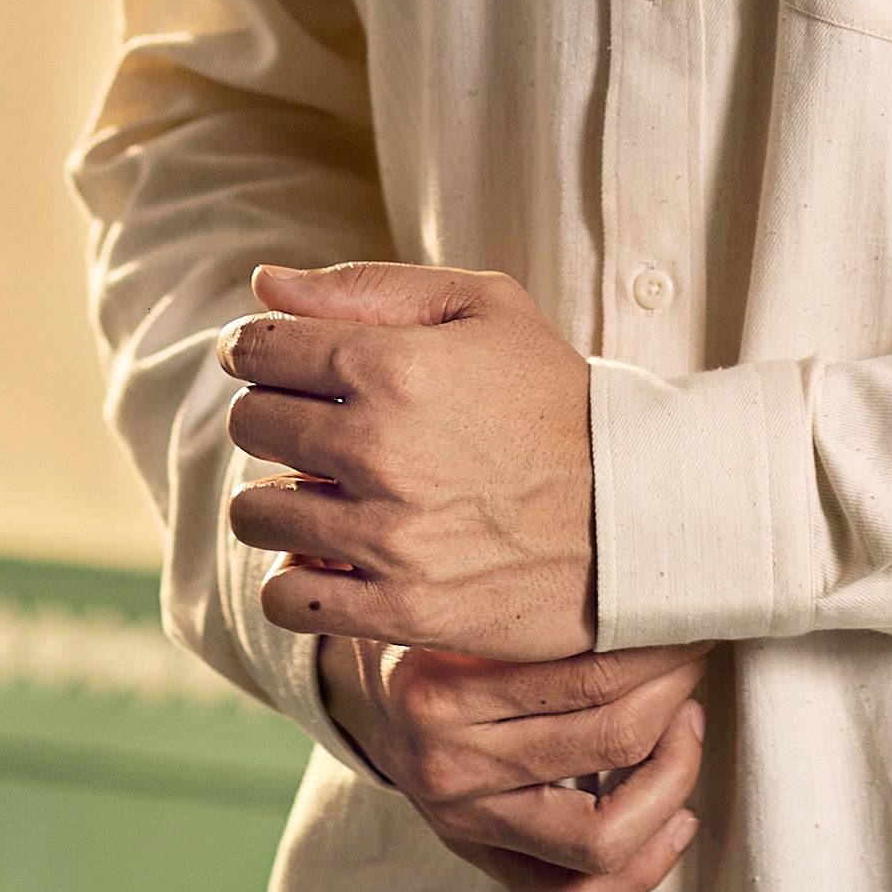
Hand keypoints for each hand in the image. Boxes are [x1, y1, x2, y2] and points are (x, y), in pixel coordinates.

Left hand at [223, 260, 595, 657]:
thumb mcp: (485, 309)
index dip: (252, 349)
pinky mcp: (401, 607)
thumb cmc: (557, 399)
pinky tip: (334, 560)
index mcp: (395, 363)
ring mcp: (388, 535)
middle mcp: (381, 447)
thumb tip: (262, 284)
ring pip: (254, 513)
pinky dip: (297, 578)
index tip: (270, 363)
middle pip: (251, 425)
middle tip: (315, 429)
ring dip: (278, 502)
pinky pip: (287, 597)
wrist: (640, 510)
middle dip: (272, 419)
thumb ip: (369, 286)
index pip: (258, 348)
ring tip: (323, 496)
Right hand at [320, 638, 709, 891]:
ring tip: (687, 730)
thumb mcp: (459, 602)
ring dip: (672, 780)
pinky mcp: (480, 860)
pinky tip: (678, 817)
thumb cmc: (430, 634)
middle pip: (607, 745)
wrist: (365, 696)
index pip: (589, 677)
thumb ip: (534, 599)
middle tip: (692, 662)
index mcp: (439, 690)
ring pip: (601, 838)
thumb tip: (645, 581)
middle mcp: (448, 766)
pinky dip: (642, 866)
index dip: (660, 651)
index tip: (688, 622)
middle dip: (674, 698)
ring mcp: (464, 824)